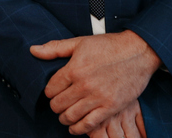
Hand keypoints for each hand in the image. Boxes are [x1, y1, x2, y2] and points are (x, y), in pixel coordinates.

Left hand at [30, 31, 159, 135]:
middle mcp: (84, 85)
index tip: (53, 92)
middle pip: (58, 105)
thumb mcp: (79, 42)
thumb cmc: (109, 46)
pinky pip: (89, 124)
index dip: (49, 92)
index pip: (51, 89)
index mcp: (74, 69)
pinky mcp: (111, 107)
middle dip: (55, 106)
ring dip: (64, 118)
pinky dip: (78, 129)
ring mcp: (98, 97)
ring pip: (71, 116)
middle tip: (58, 104)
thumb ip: (55, 48)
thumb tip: (33, 50)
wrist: (138, 51)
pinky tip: (74, 127)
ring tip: (65, 115)